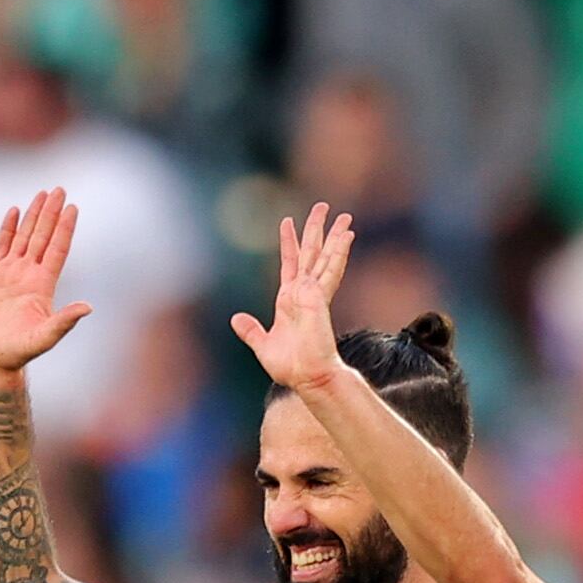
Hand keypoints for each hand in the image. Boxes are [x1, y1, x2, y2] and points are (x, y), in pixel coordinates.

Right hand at [0, 188, 91, 375]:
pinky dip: (8, 228)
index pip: (58, 249)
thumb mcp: (44, 337)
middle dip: (51, 213)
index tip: (73, 207)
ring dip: (33, 215)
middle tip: (60, 189)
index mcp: (43, 284)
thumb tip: (88, 308)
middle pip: (43, 236)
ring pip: (24, 236)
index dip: (65, 229)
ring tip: (42, 193)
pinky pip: (0, 245)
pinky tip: (15, 211)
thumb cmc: (18, 351)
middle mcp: (29, 274)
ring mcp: (10, 272)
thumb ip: (64, 322)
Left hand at [228, 201, 355, 390]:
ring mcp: (314, 293)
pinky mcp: (320, 297)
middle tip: (323, 206)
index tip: (288, 222)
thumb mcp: (262, 345)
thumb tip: (236, 318)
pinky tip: (347, 236)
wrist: (305, 376)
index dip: (289, 243)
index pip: (290, 263)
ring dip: (334, 235)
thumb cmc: (289, 366)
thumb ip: (251, 330)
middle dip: (316, 229)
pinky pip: (331, 269)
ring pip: (325, 256)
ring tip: (344, 216)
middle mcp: (304, 292)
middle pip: (311, 253)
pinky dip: (339, 252)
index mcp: (289, 300)